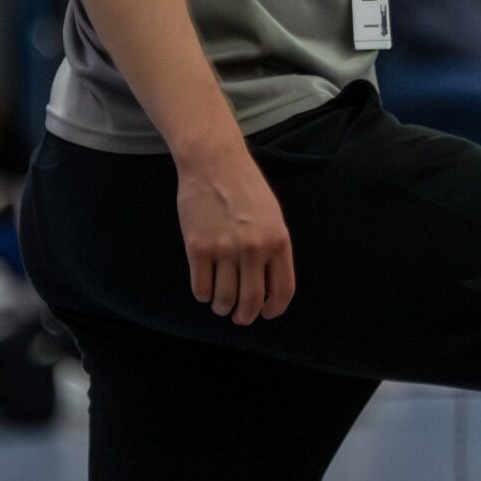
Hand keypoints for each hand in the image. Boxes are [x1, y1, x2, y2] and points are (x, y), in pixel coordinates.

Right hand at [177, 136, 294, 323]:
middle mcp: (254, 248)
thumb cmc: (245, 188)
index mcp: (278, 241)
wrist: (214, 163)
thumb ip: (272, 248)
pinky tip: (204, 288)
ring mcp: (225, 249)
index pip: (282, 290)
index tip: (266, 314)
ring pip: (224, 299)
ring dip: (221, 307)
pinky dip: (203, 295)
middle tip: (239, 318)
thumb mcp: (272, 216)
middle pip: (251, 301)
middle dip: (245, 317)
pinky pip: (200, 287)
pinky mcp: (198, 247)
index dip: (274, 309)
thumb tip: (267, 285)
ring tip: (220, 303)